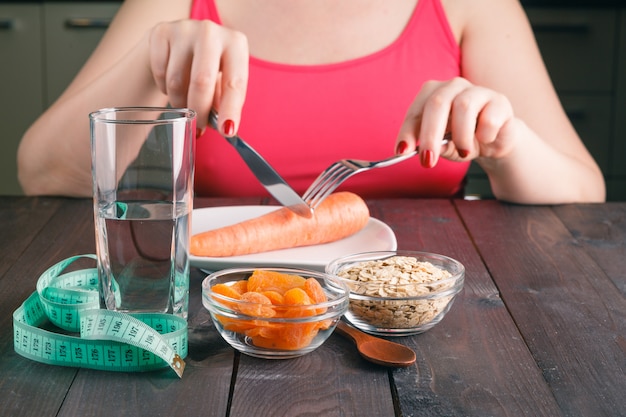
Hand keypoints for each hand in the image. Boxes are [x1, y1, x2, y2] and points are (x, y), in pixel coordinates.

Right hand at [148, 19, 248, 134]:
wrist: (177, 43)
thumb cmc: (208, 68)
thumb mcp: (222, 83)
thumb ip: (224, 103)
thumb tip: (225, 128)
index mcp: (236, 44)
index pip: (234, 83)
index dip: (230, 110)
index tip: (227, 131)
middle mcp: (211, 32)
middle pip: (202, 81)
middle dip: (199, 111)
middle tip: (198, 127)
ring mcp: (184, 29)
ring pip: (176, 81)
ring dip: (180, 102)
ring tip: (184, 103)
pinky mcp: (160, 32)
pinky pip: (159, 73)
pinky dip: (164, 88)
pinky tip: (170, 84)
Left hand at [395, 77, 518, 167]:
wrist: (496, 140)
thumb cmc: (463, 140)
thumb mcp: (445, 147)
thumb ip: (436, 147)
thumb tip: (427, 153)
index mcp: (433, 94)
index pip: (415, 112)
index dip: (407, 132)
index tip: (401, 152)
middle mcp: (453, 87)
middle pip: (437, 104)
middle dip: (430, 135)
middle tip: (427, 160)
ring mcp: (477, 90)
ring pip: (463, 107)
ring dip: (461, 136)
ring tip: (464, 152)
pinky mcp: (499, 101)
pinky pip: (488, 118)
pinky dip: (484, 135)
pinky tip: (485, 139)